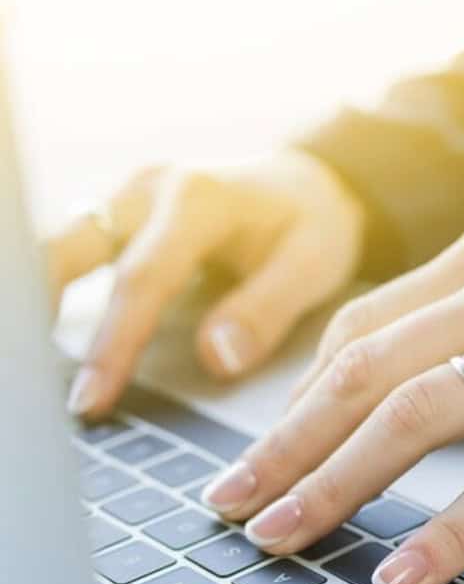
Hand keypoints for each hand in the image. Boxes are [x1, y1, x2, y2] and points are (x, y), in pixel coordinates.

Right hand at [50, 149, 364, 417]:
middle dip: (39, 312)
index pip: (140, 280)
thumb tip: (215, 359)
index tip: (88, 400)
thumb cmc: (313, 224)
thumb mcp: (312, 264)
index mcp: (198, 199)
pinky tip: (47, 337)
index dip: (112, 344)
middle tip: (30, 381)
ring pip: (60, 246)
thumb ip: (265, 310)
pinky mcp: (121, 214)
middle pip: (70, 249)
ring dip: (38, 301)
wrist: (310, 183)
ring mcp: (129, 198)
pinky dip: (54, 292)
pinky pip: (74, 252)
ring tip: (32, 367)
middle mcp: (150, 190)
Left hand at [201, 213, 463, 583]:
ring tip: (286, 536)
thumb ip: (448, 337)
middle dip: (289, 445)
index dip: (296, 403)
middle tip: (236, 503)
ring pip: (420, 413)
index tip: (260, 459)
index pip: (358, 331)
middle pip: (367, 370)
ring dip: (340, 482)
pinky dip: (450, 527)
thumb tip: (352, 405)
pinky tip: (406, 573)